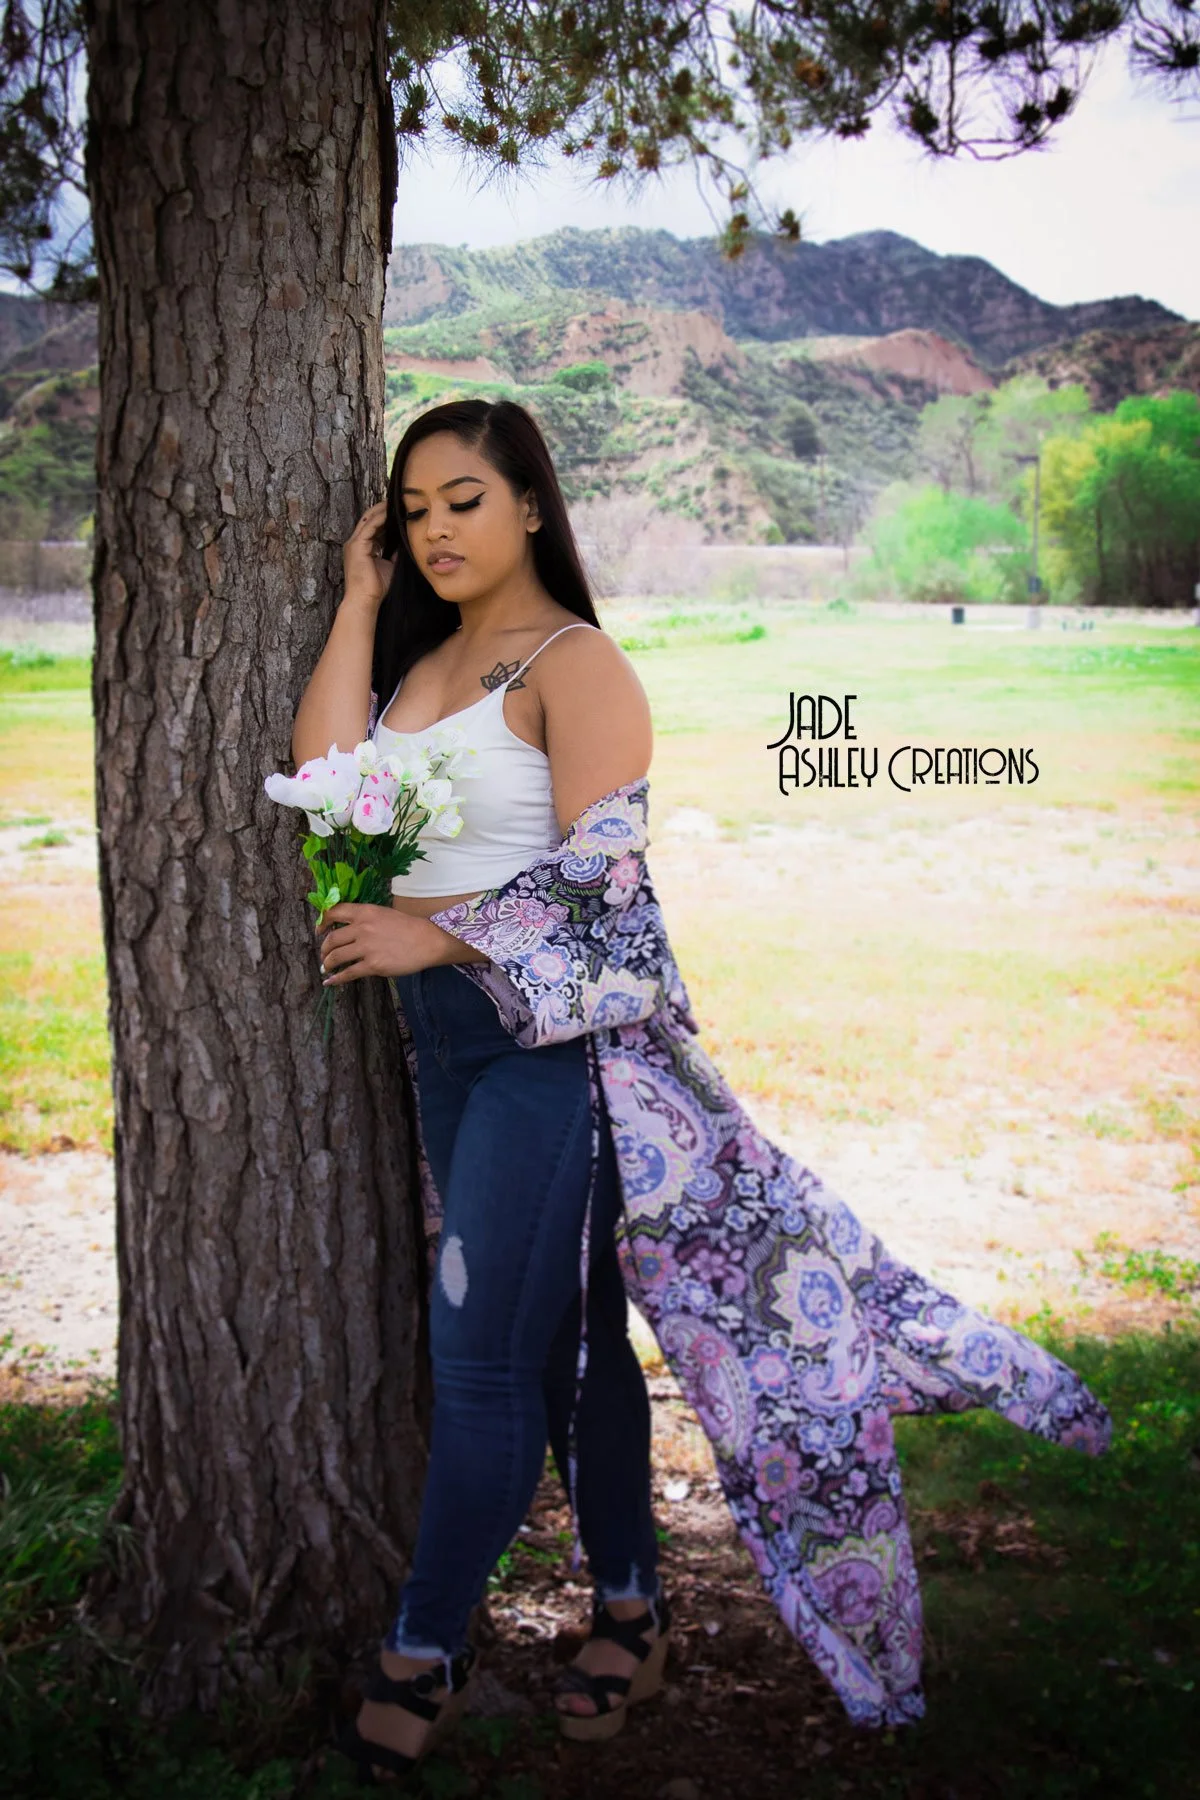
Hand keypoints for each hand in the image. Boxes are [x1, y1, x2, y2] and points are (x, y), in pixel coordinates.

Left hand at [316, 902, 433, 983]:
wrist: (427, 941)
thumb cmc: (408, 927)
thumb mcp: (383, 914)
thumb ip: (364, 919)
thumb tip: (347, 929)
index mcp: (365, 912)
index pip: (334, 912)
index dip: (322, 922)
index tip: (318, 931)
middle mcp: (362, 928)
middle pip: (331, 939)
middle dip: (324, 949)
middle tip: (324, 955)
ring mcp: (366, 948)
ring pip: (336, 957)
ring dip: (327, 963)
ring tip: (326, 967)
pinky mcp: (373, 965)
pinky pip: (348, 973)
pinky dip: (336, 979)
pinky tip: (330, 982)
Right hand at [342, 499, 397, 608]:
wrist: (365, 600)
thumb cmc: (377, 587)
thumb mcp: (389, 565)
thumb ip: (395, 553)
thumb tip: (407, 543)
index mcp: (361, 547)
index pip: (373, 526)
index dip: (385, 517)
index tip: (399, 511)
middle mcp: (355, 543)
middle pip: (369, 519)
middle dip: (383, 509)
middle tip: (398, 501)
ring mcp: (354, 543)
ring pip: (369, 519)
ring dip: (382, 510)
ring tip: (396, 503)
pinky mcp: (357, 546)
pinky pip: (370, 526)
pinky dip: (381, 518)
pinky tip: (392, 513)